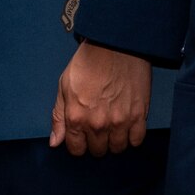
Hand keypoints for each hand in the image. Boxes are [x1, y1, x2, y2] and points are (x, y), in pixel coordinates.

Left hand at [49, 40, 149, 156]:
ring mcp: (120, 121)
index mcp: (76, 117)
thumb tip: (55, 142)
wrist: (114, 44)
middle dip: (96, 141)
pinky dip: (133, 136)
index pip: (77, 149)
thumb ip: (58, 117)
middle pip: (98, 150)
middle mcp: (98, 124)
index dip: (79, 143)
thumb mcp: (64, 86)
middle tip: (99, 126)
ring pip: (118, 148)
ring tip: (114, 125)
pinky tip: (128, 124)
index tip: (83, 135)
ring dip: (115, 140)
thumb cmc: (88, 61)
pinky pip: (137, 140)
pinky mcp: (139, 115)